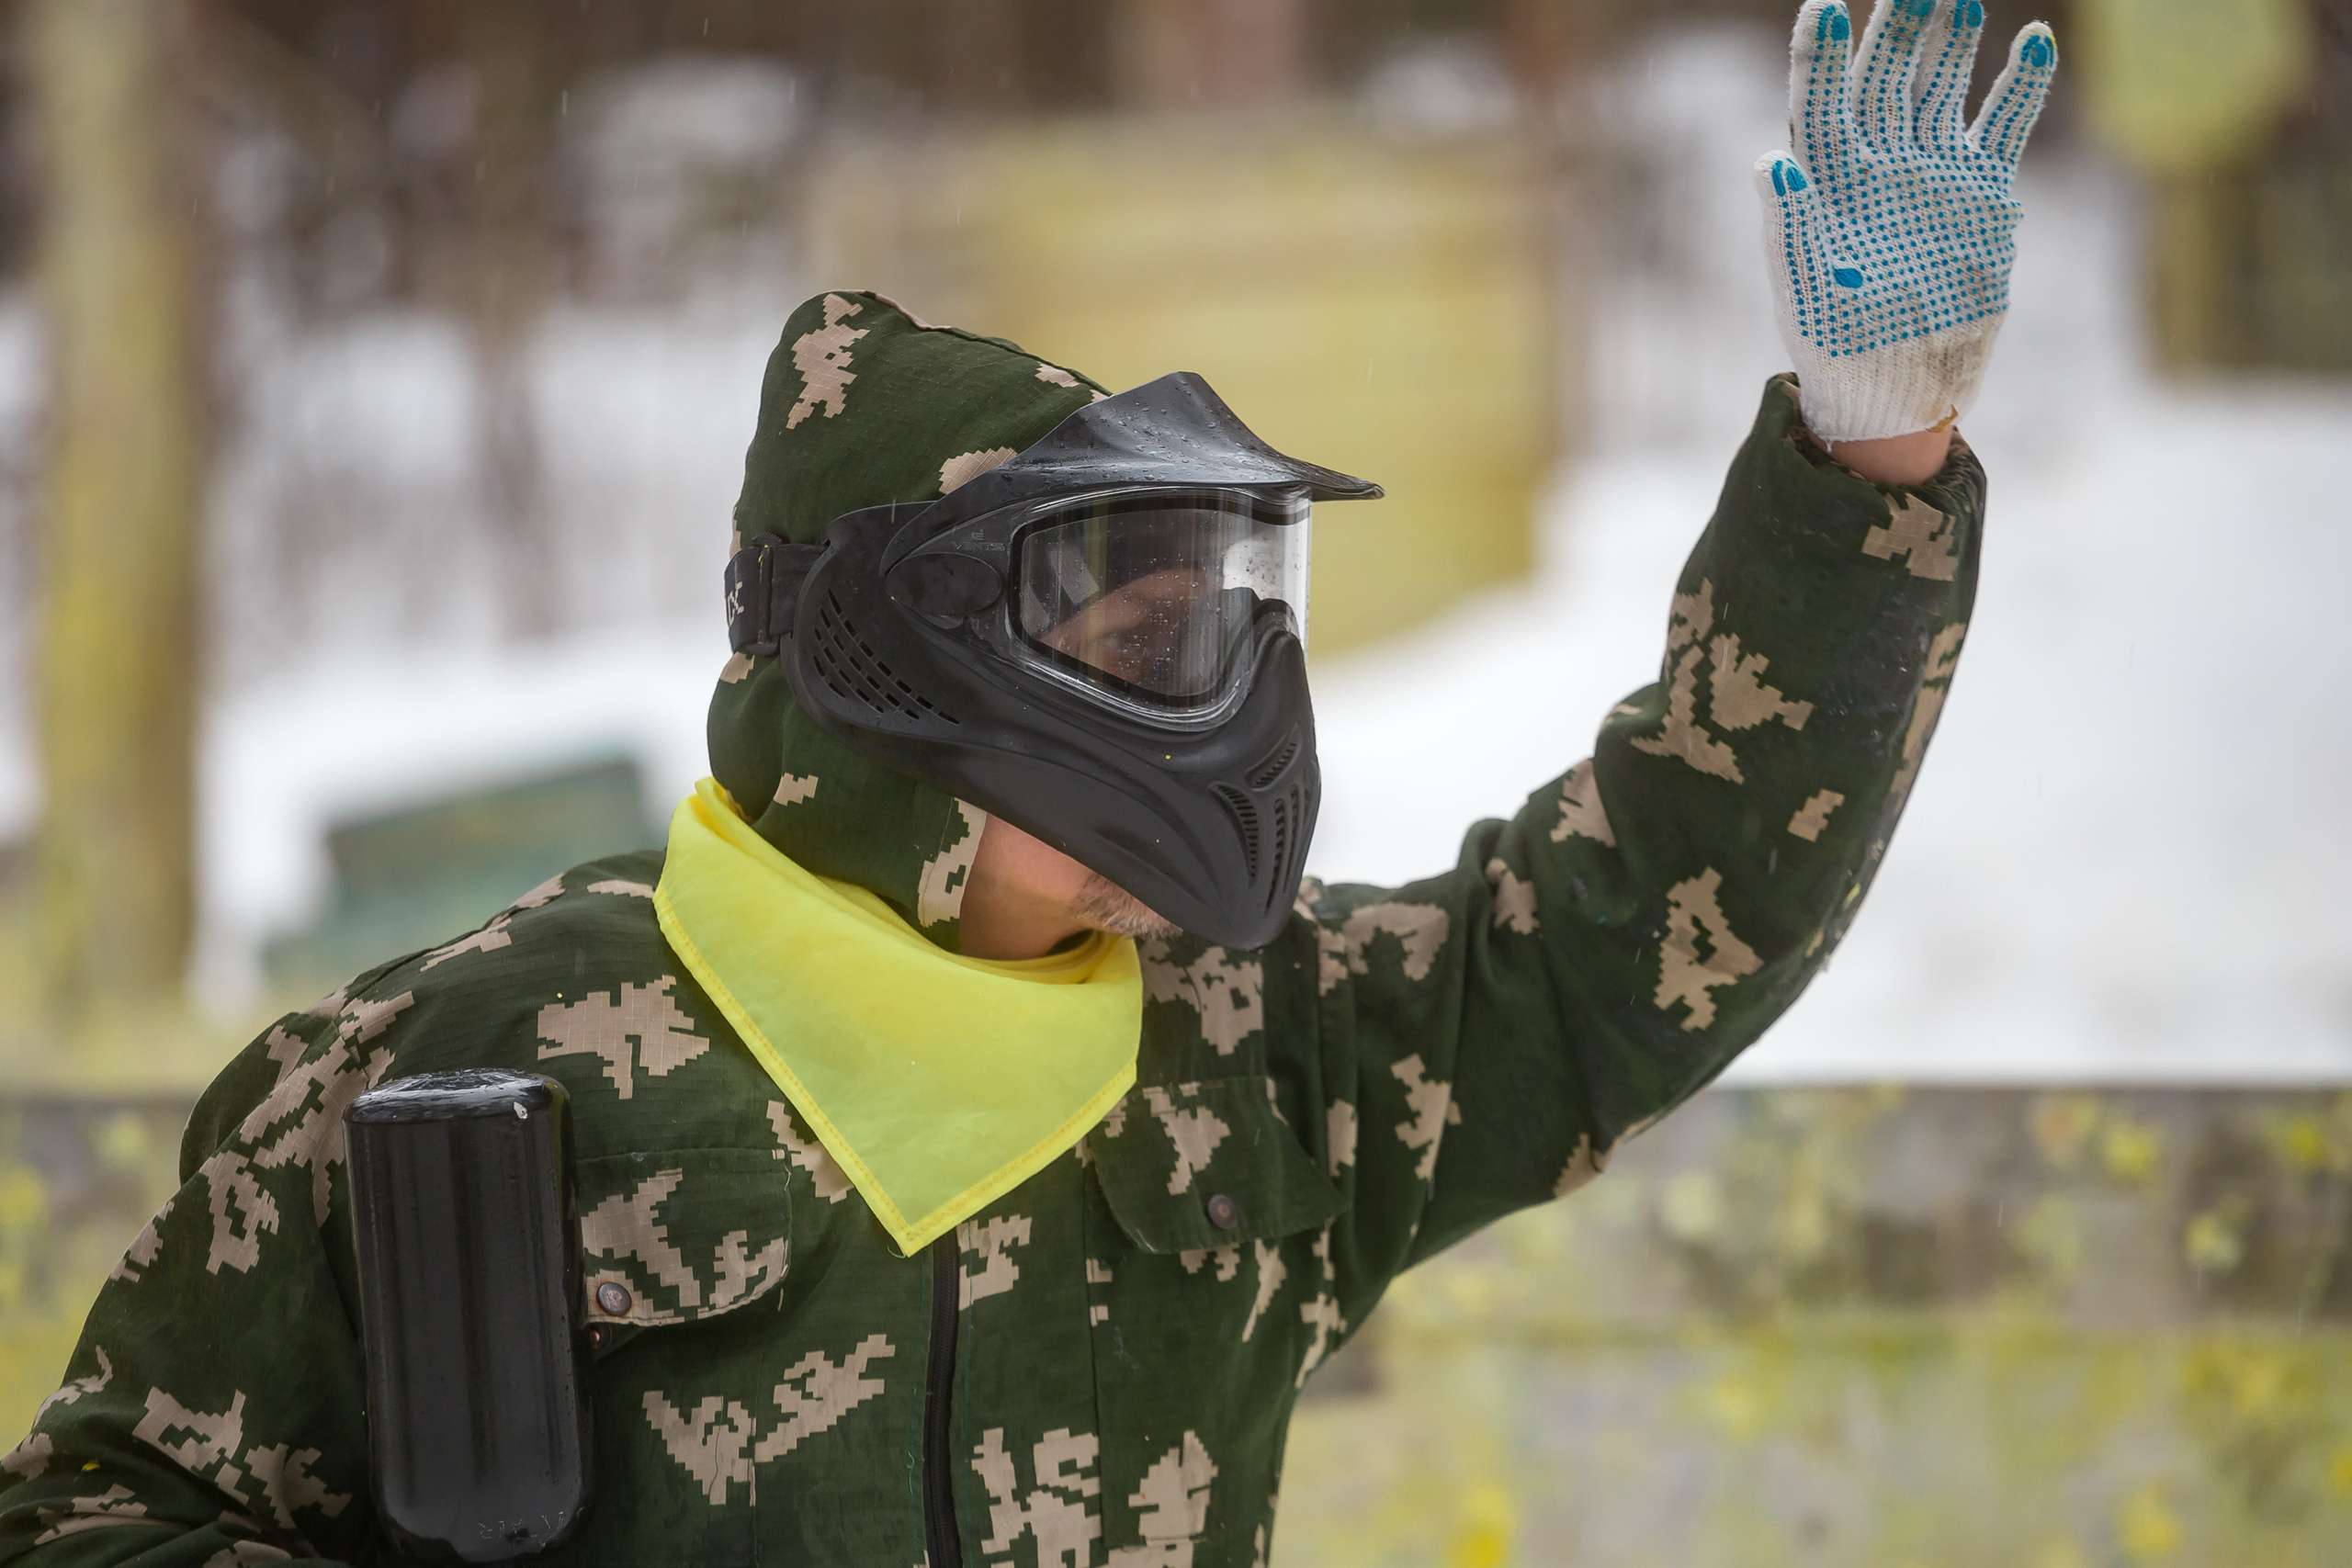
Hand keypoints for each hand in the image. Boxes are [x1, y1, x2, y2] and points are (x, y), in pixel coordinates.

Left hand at [1754, 0, 2056, 442]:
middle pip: (1884, 79)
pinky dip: (2018, 86)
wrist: (1901, 385)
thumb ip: (1791, 224)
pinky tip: (2031, 39)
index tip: (1825, 5)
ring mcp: (1931, 173)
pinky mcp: (1980, 193)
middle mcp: (1878, 165)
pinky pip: (2001, 126)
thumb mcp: (1808, 288)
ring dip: (1950, 42)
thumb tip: (1769, 160)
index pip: (1820, 102)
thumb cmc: (1839, 343)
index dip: (1822, 55)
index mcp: (1828, 183)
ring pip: (1940, 88)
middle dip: (1896, 28)